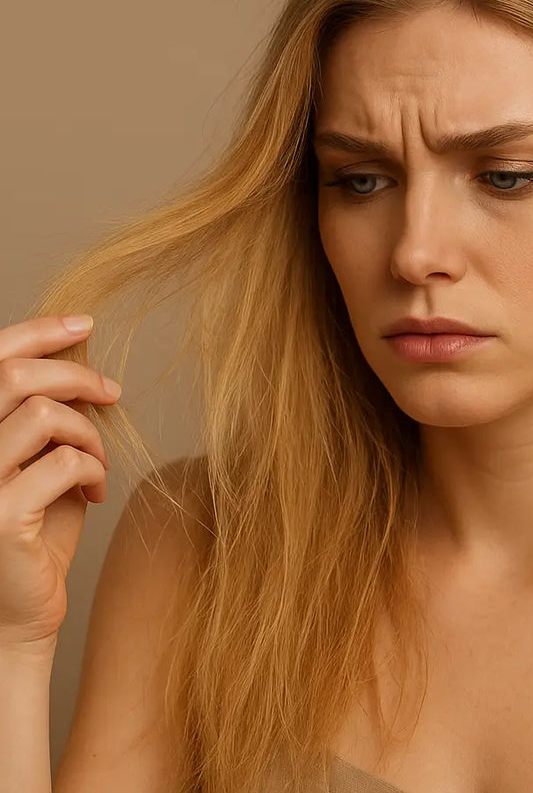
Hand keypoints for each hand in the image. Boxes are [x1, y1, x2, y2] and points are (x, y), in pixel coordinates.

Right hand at [0, 315, 120, 650]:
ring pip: (46, 416)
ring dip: (89, 433)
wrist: (17, 611)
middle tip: (112, 392)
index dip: (38, 331)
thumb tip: (82, 366)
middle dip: (77, 375)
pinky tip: (96, 493)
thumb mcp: (39, 462)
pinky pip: (64, 463)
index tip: (84, 323)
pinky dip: (94, 470)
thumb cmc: (32, 533)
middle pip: (18, 377)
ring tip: (98, 461)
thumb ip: (48, 419)